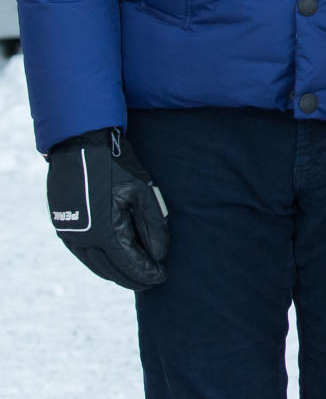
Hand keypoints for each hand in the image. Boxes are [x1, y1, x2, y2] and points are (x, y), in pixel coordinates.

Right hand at [46, 128, 168, 290]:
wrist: (79, 145)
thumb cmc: (115, 165)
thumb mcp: (142, 191)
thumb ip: (152, 225)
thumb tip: (160, 255)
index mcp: (106, 233)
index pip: (131, 265)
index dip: (147, 274)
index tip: (162, 278)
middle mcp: (85, 240)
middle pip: (112, 271)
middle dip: (134, 278)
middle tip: (151, 281)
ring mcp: (71, 235)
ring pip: (96, 266)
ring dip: (116, 273)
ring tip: (134, 274)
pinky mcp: (63, 227)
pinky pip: (84, 254)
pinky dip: (100, 261)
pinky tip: (111, 260)